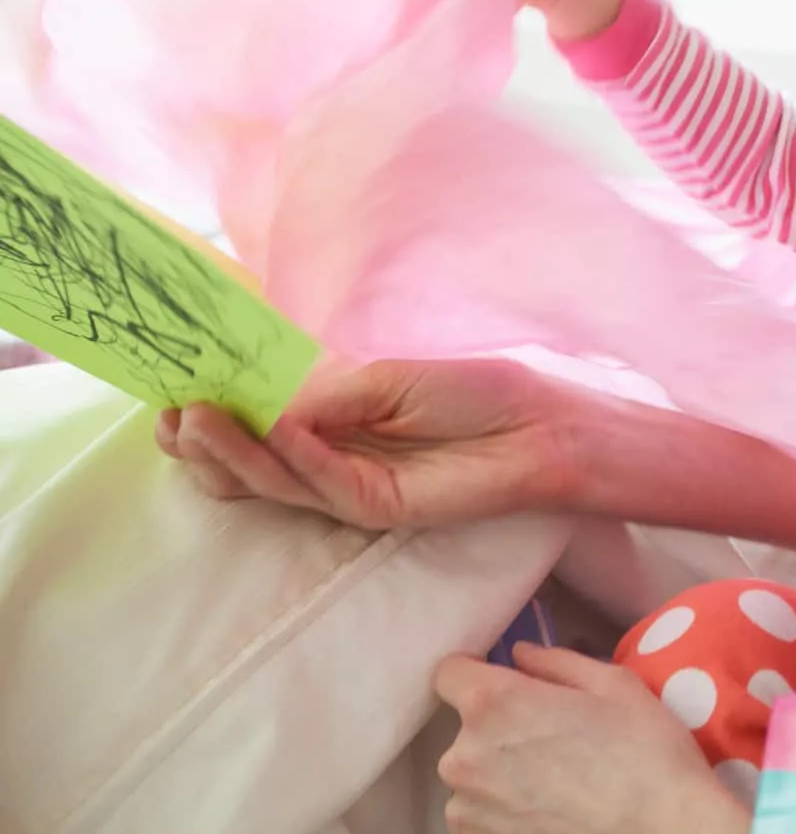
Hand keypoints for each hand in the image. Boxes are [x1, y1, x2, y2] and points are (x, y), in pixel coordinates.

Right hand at [155, 357, 575, 529]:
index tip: (167, 391)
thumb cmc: (470, 392)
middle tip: (170, 416)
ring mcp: (345, 488)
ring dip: (231, 451)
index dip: (207, 412)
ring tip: (196, 419)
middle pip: (245, 464)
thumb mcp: (383, 378)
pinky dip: (293, 455)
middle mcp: (325, 459)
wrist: (537, 426)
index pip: (249, 424)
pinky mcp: (373, 509)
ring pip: (270, 480)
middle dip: (203, 442)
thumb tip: (251, 404)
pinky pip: (320, 483)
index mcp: (324, 422)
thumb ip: (318, 396)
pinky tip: (272, 427)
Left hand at [435, 645, 748, 833]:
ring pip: (474, 773)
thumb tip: (521, 656)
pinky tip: (549, 808)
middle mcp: (466, 755)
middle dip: (501, 726)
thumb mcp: (614, 686)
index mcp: (495, 704)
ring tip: (556, 779)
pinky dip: (504, 808)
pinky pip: (479, 812)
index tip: (508, 684)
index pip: (448, 673)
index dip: (477, 672)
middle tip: (554, 736)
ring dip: (501, 770)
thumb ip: (556, 663)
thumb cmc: (645, 753)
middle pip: (466, 727)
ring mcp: (469, 808)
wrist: (663, 832)